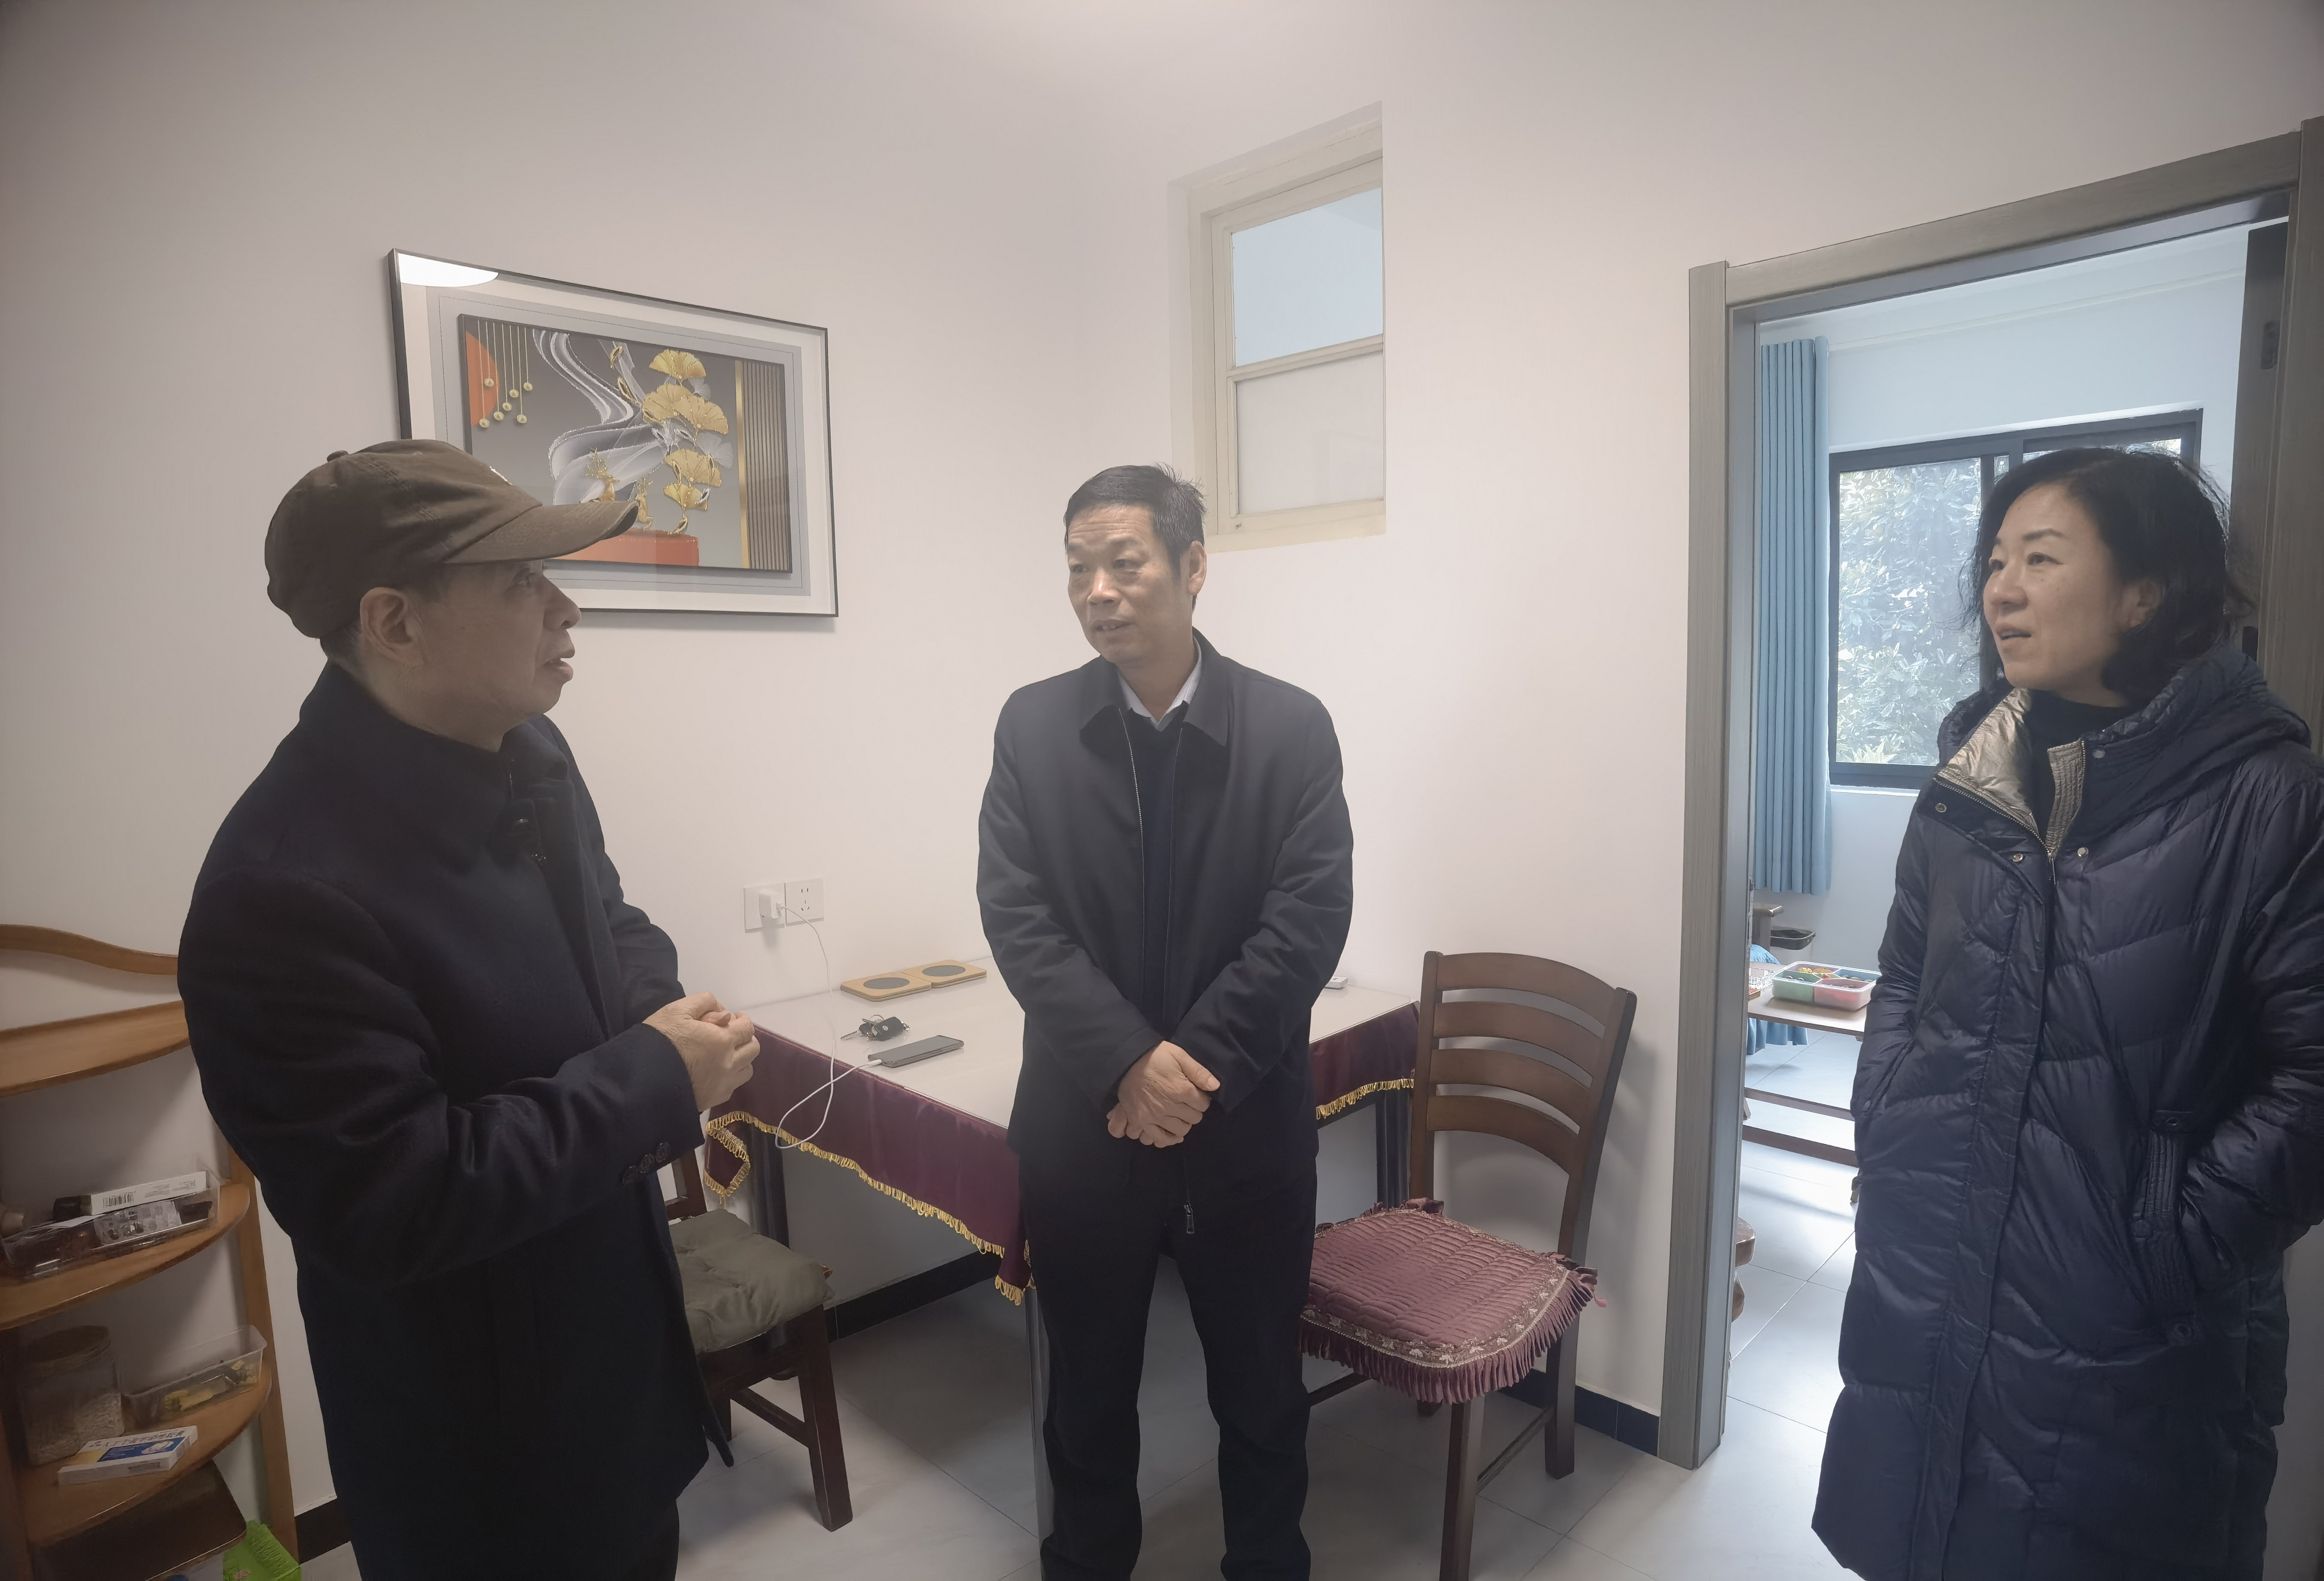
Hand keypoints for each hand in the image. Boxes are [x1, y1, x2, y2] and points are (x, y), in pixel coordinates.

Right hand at [647, 992, 759, 1111]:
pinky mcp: (713, 1100)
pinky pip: (732, 1087)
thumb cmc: (658, 1041)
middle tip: (728, 1035)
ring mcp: (723, 1085)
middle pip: (752, 1049)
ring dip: (740, 1059)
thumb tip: (722, 1012)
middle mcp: (729, 1064)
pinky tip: (712, 1072)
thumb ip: (704, 1002)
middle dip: (744, 1038)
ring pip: (746, 1070)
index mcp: (722, 1040)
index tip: (732, 1019)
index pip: (747, 1028)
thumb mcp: (676, 1010)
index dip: (742, 1020)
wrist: (640, 1081)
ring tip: (722, 1055)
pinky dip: (729, 1077)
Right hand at [1106, 1041, 1219, 1147]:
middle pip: (1193, 1118)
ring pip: (1180, 1130)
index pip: (1203, 1104)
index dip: (1202, 1099)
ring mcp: (1155, 1116)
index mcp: (1181, 1090)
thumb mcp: (1179, 1055)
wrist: (1126, 1060)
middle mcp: (1169, 1107)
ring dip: (1183, 1123)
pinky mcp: (1142, 1121)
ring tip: (1179, 1115)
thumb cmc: (1154, 1056)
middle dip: (1194, 1111)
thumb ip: (1198, 1072)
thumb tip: (1215, 1086)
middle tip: (1187, 1103)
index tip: (1197, 1094)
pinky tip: (1173, 1133)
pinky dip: (1168, 1139)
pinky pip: (1159, 1138)